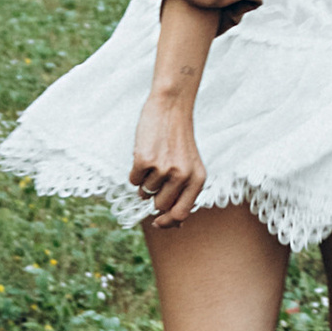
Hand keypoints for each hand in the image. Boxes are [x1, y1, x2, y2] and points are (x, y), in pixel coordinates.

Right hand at [129, 90, 206, 229]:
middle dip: (154, 194)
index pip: (181, 214)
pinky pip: (133, 180)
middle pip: (159, 205)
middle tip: (158, 173)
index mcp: (197, 179)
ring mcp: (163, 168)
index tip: (157, 223)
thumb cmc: (178, 138)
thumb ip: (185, 193)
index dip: (168, 222)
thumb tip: (176, 224)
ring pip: (145, 192)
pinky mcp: (145, 160)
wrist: (171, 106)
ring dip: (145, 179)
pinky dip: (135, 170)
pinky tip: (145, 152)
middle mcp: (182, 176)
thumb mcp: (190, 165)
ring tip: (154, 158)